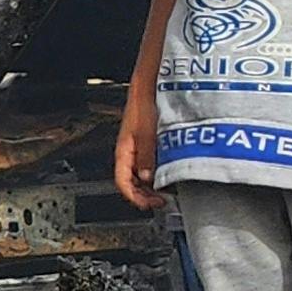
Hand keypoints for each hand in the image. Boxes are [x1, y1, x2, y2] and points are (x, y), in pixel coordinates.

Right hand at [112, 96, 158, 211]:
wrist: (148, 87)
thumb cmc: (144, 104)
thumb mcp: (147, 133)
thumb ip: (147, 156)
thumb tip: (148, 178)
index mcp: (123, 151)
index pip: (123, 183)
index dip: (135, 197)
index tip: (151, 204)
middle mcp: (129, 152)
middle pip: (132, 182)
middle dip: (144, 195)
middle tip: (160, 201)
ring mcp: (139, 148)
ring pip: (140, 175)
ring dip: (151, 185)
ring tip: (166, 191)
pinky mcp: (149, 143)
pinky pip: (149, 164)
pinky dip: (157, 173)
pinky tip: (168, 174)